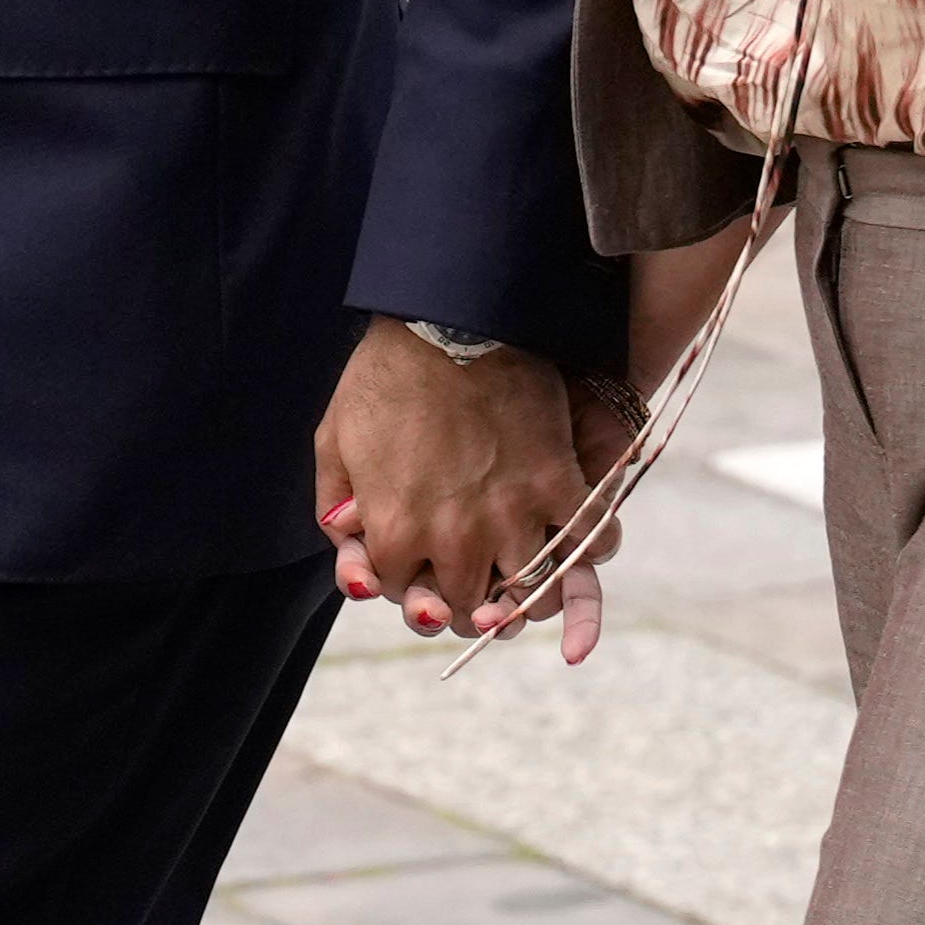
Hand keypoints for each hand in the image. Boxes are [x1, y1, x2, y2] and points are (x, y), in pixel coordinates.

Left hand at [311, 319, 594, 654]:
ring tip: (517, 566)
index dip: (405, 577)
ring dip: (522, 591)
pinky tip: (568, 536)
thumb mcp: (334, 439)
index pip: (401, 594)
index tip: (416, 558)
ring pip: (527, 596)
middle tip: (470, 574)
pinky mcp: (559, 483)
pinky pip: (590, 544)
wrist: (450, 315)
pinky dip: (587, 550)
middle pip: (465, 609)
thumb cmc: (388, 373)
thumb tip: (352, 550)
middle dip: (462, 598)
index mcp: (393, 530)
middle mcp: (454, 538)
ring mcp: (512, 515)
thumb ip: (334, 506)